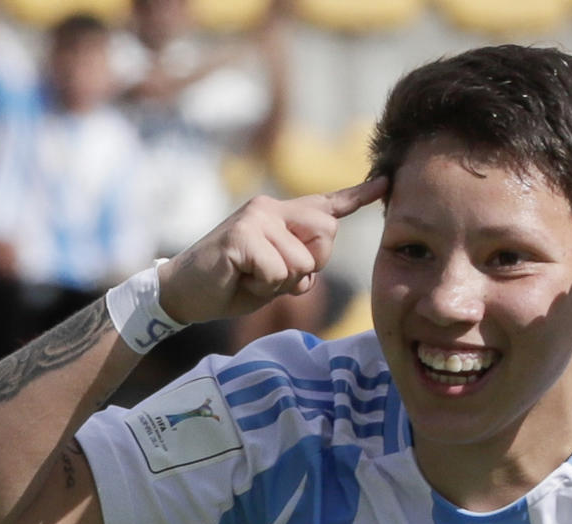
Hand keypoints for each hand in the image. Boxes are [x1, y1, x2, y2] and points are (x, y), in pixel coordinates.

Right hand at [157, 177, 386, 324]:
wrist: (185, 292)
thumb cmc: (233, 284)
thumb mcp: (276, 276)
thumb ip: (301, 265)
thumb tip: (314, 264)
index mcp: (281, 215)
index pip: (326, 204)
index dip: (358, 196)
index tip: (386, 182)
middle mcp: (271, 207)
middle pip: (327, 232)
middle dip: (312, 264)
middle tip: (273, 274)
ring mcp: (256, 218)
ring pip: (303, 262)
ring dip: (282, 283)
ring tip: (252, 277)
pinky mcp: (242, 235)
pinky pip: (278, 271)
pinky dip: (263, 286)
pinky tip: (241, 278)